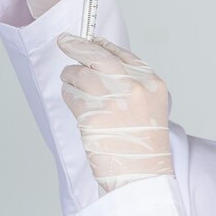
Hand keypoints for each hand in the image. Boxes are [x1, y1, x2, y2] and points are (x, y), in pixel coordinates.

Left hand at [57, 33, 173, 191]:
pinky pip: (71, 94)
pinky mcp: (93, 115)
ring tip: (72, 86)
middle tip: (64, 41)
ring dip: (70, 77)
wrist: (143, 176)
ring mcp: (113, 100)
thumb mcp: (148, 105)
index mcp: (151, 82)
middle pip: (97, 56)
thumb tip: (99, 59)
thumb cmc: (142, 144)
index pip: (121, 53)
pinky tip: (75, 104)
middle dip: (77, 45)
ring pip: (80, 73)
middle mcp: (133, 87)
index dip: (101, 44)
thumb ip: (129, 82)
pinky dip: (68, 95)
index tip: (89, 39)